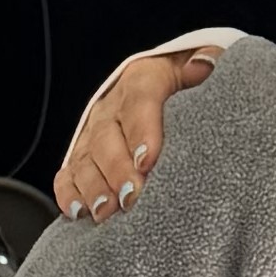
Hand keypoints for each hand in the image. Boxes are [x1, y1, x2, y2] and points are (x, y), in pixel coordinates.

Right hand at [58, 46, 223, 222]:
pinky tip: (79, 213)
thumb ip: (208, 63)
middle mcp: (111, 105)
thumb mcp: (203, 70)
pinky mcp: (82, 156)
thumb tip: (204, 64)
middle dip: (117, 169)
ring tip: (106, 212)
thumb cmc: (192, 87)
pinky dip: (69, 194)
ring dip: (93, 187)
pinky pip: (67, 174)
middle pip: (107, 135)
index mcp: (142, 79)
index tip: (148, 161)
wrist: (170, 94)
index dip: (141, 130)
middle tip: (131, 198)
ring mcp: (93, 132)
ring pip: (85, 158)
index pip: (139, 100)